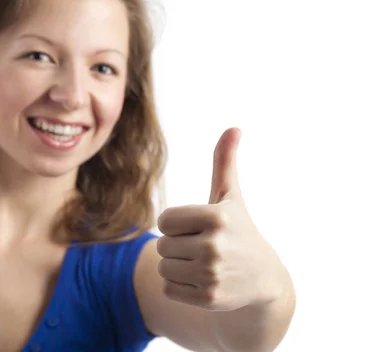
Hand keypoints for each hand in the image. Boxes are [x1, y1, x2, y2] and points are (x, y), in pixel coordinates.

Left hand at [156, 128, 281, 310]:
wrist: (263, 280)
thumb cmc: (239, 231)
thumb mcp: (230, 198)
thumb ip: (224, 163)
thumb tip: (233, 127)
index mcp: (216, 216)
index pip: (164, 221)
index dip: (177, 225)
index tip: (198, 229)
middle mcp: (214, 245)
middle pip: (163, 245)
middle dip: (178, 247)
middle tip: (205, 249)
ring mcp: (212, 274)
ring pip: (164, 268)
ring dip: (178, 268)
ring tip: (205, 266)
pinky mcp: (209, 298)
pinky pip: (169, 289)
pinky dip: (181, 288)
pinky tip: (205, 283)